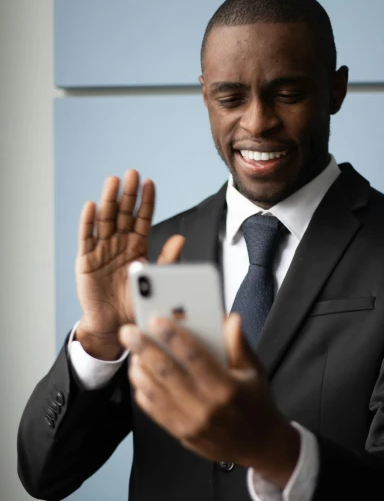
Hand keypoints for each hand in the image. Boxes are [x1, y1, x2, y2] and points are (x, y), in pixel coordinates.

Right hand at [75, 169, 184, 359]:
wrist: (115, 326)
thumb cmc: (135, 302)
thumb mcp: (154, 279)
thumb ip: (166, 259)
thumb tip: (181, 239)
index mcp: (137, 246)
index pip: (142, 219)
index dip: (146, 202)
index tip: (150, 183)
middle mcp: (119, 244)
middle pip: (124, 214)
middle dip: (129, 194)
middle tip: (133, 174)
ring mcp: (101, 250)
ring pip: (106, 220)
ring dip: (109, 201)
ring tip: (114, 182)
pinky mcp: (86, 260)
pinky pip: (86, 238)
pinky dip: (88, 222)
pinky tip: (91, 206)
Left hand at [119, 314, 300, 486]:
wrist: (258, 445)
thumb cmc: (256, 403)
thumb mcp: (255, 371)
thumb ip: (239, 344)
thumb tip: (231, 319)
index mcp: (226, 388)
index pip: (194, 356)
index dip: (172, 336)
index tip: (156, 320)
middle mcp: (206, 407)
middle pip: (168, 372)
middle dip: (145, 348)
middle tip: (128, 332)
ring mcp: (191, 423)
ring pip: (155, 392)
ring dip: (139, 370)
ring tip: (132, 353)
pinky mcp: (181, 434)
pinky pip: (154, 411)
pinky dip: (142, 392)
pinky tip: (139, 376)